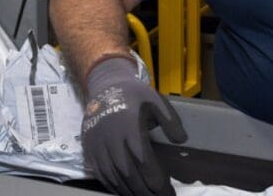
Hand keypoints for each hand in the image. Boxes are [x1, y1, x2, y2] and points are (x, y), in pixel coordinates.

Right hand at [82, 56, 187, 195]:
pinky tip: (126, 192)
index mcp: (131, 129)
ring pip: (114, 178)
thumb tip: (182, 141)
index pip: (144, 162)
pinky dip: (114, 187)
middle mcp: (112, 141)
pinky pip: (102, 175)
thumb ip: (170, 121)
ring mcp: (99, 147)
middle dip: (145, 192)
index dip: (156, 180)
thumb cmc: (134, 95)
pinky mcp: (90, 151)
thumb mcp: (156, 101)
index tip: (168, 192)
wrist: (104, 86)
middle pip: (129, 175)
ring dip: (130, 192)